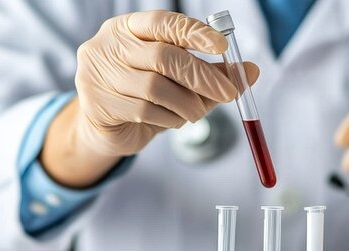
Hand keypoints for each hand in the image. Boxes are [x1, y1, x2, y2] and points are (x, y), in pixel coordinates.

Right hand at [40, 11, 258, 187]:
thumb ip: (212, 73)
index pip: (164, 22)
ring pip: (156, 87)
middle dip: (202, 76)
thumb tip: (251, 71)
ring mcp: (98, 73)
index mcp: (128, 27)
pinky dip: (169, 118)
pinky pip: (144, 110)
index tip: (223, 46)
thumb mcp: (179, 81)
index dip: (194, 33)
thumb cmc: (146, 97)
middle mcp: (109, 45)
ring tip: (197, 112)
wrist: (108, 130)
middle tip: (227, 93)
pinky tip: (174, 120)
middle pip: (163, 56)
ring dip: (187, 103)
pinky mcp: (97, 103)